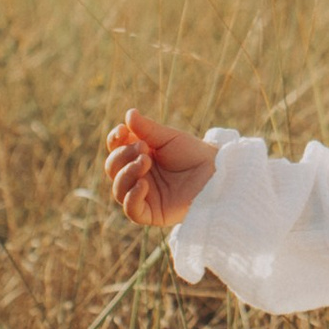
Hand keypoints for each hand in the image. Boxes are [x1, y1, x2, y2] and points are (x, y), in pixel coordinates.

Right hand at [103, 109, 219, 227]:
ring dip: (127, 173)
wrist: (216, 173)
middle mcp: (138, 177)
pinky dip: (132, 196)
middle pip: (113, 168)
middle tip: (144, 148)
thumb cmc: (194, 153)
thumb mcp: (169, 138)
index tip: (122, 130)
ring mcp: (143, 196)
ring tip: (146, 161)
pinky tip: (143, 183)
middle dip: (123, 156)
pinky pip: (131, 210)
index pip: (115, 150)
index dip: (114, 140)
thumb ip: (147, 129)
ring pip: (118, 189)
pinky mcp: (151, 214)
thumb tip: (128, 114)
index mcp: (138, 157)